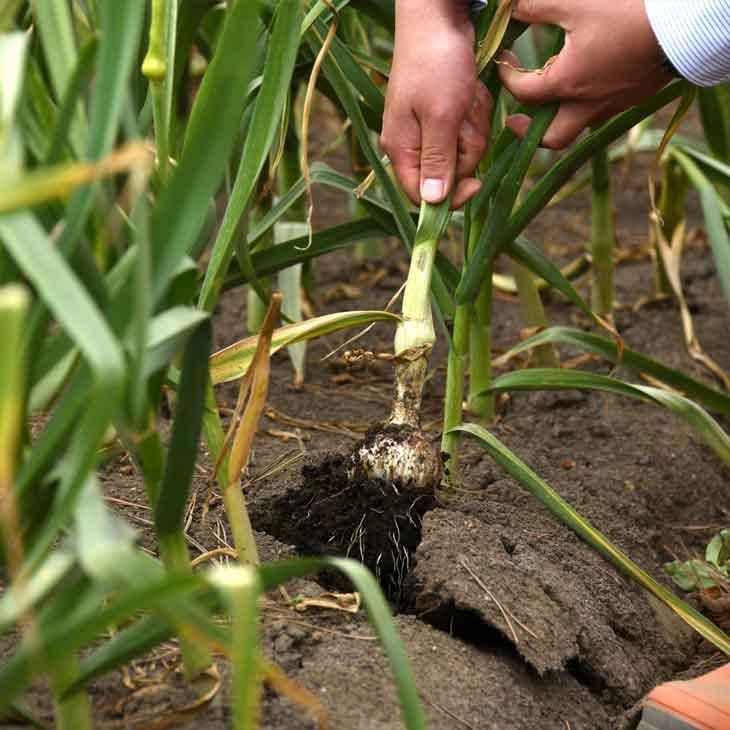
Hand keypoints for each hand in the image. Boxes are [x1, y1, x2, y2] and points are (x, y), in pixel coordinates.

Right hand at [381, 0, 491, 208]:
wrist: (439, 16)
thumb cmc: (436, 62)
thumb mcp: (441, 115)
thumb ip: (438, 161)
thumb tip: (432, 203)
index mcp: (401, 149)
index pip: (422, 197)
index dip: (450, 198)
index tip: (477, 183)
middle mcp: (411, 144)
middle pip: (449, 174)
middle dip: (467, 149)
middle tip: (465, 117)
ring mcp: (427, 129)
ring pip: (463, 152)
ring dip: (474, 126)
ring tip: (467, 98)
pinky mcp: (443, 115)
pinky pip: (467, 130)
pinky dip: (475, 112)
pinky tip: (470, 91)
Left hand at [499, 0, 673, 148]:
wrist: (683, 24)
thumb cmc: (627, 13)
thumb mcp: (574, 4)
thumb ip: (537, 7)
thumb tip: (511, 8)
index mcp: (567, 85)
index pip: (523, 93)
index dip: (507, 78)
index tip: (504, 62)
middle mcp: (587, 105)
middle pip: (551, 139)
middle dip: (529, 132)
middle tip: (516, 118)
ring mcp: (613, 105)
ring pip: (579, 126)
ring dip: (560, 118)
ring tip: (553, 98)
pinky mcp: (634, 99)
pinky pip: (604, 112)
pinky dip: (588, 105)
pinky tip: (589, 84)